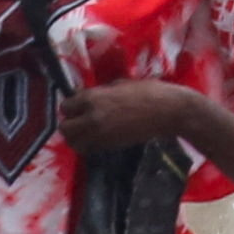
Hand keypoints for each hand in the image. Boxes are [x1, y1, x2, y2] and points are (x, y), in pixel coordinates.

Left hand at [63, 77, 201, 153]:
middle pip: (65, 128)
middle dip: (70, 124)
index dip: (71, 106)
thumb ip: (100, 92)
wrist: (168, 111)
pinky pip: (89, 148)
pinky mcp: (110, 146)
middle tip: (79, 120)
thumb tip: (88, 97)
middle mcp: (91, 118)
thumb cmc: (148, 92)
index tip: (78, 106)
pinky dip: (89, 144)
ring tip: (86, 132)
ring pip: (74, 142)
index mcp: (93, 98)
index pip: (66, 106)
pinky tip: (99, 137)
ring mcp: (100, 135)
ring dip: (77, 137)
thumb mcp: (120, 84)